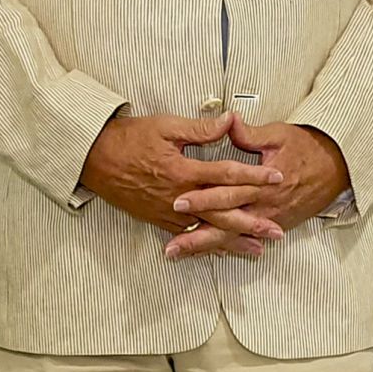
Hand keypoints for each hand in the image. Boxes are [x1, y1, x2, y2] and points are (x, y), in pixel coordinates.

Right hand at [79, 113, 284, 241]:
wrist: (95, 159)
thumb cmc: (129, 138)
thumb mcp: (165, 126)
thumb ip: (200, 128)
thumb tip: (230, 120)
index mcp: (183, 170)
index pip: (227, 174)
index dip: (254, 176)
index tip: (276, 178)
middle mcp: (179, 197)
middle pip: (223, 212)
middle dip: (252, 222)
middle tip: (277, 230)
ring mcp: (168, 213)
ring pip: (207, 230)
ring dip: (234, 240)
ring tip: (258, 249)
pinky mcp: (159, 221)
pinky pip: (188, 236)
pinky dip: (207, 244)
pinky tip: (221, 250)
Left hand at [164, 117, 349, 258]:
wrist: (336, 169)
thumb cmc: (306, 148)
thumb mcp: (279, 134)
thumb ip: (250, 133)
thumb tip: (227, 120)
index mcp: (262, 181)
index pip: (226, 190)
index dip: (202, 197)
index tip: (177, 201)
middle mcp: (264, 205)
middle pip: (225, 223)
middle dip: (197, 234)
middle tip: (170, 244)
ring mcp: (269, 219)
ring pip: (232, 237)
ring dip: (206, 246)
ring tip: (179, 253)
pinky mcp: (275, 224)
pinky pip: (247, 239)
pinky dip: (227, 248)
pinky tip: (208, 254)